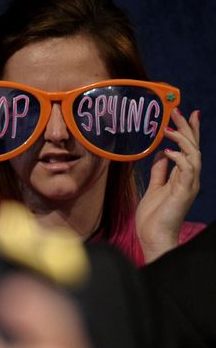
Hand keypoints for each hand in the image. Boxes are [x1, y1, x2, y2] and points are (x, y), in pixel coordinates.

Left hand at [137, 109, 201, 262]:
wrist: (154, 236)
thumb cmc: (154, 216)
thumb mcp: (155, 187)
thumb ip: (160, 171)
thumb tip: (161, 153)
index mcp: (183, 176)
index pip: (189, 148)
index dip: (189, 130)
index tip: (186, 113)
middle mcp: (189, 178)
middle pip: (193, 147)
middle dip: (186, 127)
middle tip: (176, 111)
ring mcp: (188, 185)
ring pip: (193, 155)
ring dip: (181, 139)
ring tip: (167, 128)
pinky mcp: (184, 192)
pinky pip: (187, 169)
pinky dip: (179, 158)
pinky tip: (167, 151)